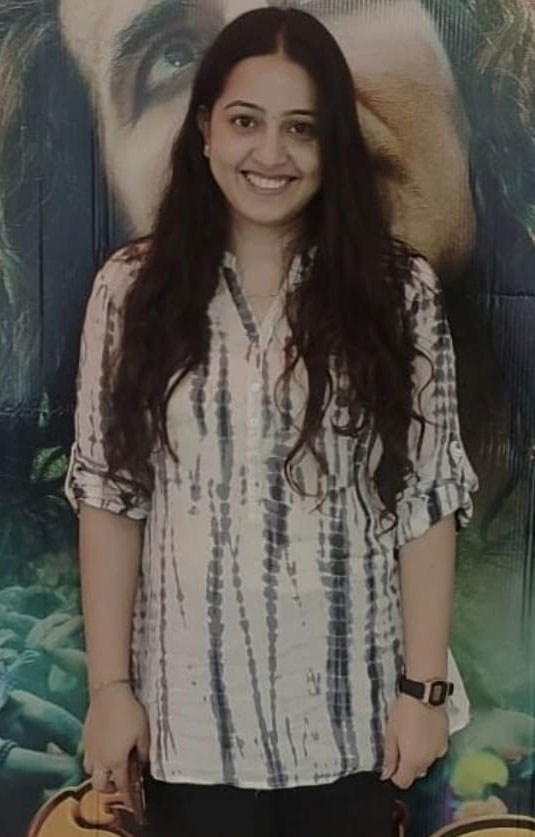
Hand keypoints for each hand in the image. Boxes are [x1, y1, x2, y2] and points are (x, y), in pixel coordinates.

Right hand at [83, 683, 149, 806]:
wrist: (108, 693)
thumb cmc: (128, 713)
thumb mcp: (143, 733)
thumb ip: (144, 752)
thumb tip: (143, 762)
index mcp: (116, 762)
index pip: (121, 786)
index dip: (128, 796)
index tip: (132, 803)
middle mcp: (100, 760)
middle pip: (100, 785)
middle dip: (109, 788)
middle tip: (119, 782)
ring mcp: (90, 749)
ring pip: (91, 772)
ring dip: (100, 774)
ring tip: (111, 766)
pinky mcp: (85, 737)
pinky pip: (88, 756)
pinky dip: (96, 759)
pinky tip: (104, 749)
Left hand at [382, 694, 447, 788]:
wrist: (425, 695)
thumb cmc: (404, 713)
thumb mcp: (391, 734)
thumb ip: (390, 757)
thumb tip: (387, 775)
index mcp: (413, 762)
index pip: (403, 782)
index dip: (394, 776)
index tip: (391, 764)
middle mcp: (429, 761)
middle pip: (416, 774)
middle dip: (406, 766)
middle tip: (399, 746)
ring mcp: (439, 752)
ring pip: (426, 763)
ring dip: (418, 757)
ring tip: (411, 737)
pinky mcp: (446, 741)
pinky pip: (434, 752)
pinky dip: (428, 748)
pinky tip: (422, 733)